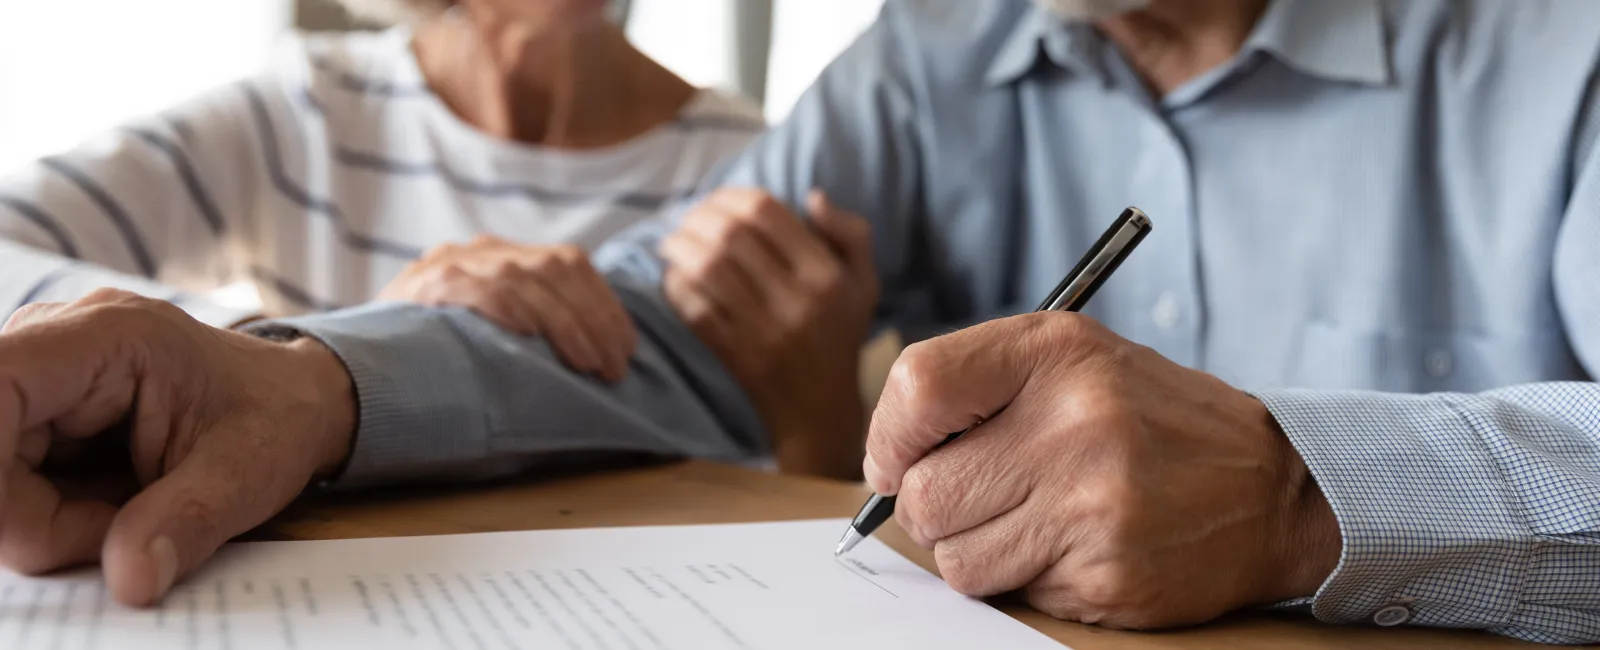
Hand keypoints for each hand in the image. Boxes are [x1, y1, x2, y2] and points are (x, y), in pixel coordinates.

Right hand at [0, 290, 355, 606]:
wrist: (291, 400)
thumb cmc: (274, 417)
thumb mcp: (247, 474)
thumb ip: (186, 522)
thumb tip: (130, 581)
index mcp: (109, 336)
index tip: (26, 532)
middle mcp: (55, 341)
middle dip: (37, 518)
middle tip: (122, 534)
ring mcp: (39, 376)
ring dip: (48, 521)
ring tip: (130, 511)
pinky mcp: (33, 411)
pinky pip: (9, 481)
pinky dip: (52, 514)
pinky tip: (112, 504)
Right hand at [378, 236, 636, 382]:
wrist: (349, 362)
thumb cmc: (433, 359)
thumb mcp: (488, 333)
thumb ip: (532, 327)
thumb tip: (602, 359)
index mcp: (502, 257)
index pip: (571, 263)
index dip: (605, 305)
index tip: (627, 348)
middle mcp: (480, 251)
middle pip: (558, 268)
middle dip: (596, 320)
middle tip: (616, 367)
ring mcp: (451, 262)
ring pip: (527, 278)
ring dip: (567, 324)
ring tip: (590, 365)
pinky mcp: (426, 284)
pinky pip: (480, 288)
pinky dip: (511, 309)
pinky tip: (532, 336)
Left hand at [660, 188, 878, 478]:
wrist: (820, 412)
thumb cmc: (839, 336)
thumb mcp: (863, 283)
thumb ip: (849, 234)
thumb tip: (812, 196)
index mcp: (826, 275)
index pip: (767, 212)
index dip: (731, 196)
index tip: (716, 200)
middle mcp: (797, 300)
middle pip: (731, 235)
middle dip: (698, 217)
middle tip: (686, 219)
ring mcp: (765, 331)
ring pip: (707, 269)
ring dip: (680, 247)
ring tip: (671, 243)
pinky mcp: (737, 356)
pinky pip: (695, 309)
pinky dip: (676, 286)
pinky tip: (673, 277)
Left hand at [863, 313, 1340, 628]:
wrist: (1273, 487)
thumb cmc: (1150, 420)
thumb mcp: (1072, 361)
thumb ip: (974, 387)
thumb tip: (884, 461)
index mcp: (1056, 353)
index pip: (918, 388)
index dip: (889, 436)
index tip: (897, 459)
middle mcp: (1075, 423)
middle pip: (924, 493)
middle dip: (932, 507)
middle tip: (977, 497)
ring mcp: (1093, 504)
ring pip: (956, 558)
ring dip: (976, 551)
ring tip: (1033, 520)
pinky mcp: (1107, 574)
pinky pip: (1010, 593)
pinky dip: (1026, 579)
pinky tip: (1073, 547)